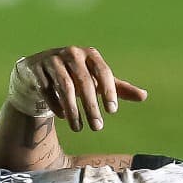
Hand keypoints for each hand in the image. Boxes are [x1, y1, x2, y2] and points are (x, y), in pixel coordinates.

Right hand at [14, 46, 147, 132]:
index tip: (112, 112)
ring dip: (73, 109)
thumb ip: (118, 88)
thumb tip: (144, 96)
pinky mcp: (37, 70)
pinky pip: (47, 90)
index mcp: (90, 54)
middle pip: (84, 82)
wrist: (42, 69)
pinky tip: (62, 118)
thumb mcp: (97, 80)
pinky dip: (55, 105)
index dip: (108, 91)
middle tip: (97, 127)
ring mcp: (53, 60)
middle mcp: (72, 53)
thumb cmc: (76, 75)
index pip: (103, 72)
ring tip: (78, 128)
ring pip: (64, 87)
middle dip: (91, 106)